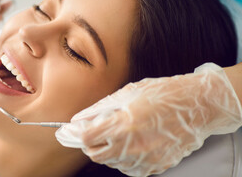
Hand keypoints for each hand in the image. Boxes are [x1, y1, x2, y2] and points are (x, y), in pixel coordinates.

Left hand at [56, 63, 241, 175]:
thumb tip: (78, 119)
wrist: (197, 107)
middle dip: (87, 143)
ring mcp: (144, 160)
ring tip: (116, 132)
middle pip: (95, 154)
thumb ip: (99, 109)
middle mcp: (132, 146)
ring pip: (110, 162)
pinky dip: (122, 157)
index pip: (86, 138)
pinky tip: (129, 142)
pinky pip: (128, 168)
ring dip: (105, 149)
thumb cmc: (163, 94)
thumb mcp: (127, 93)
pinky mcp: (155, 167)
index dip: (71, 135)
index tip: (64, 132)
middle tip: (90, 131)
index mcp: (124, 124)